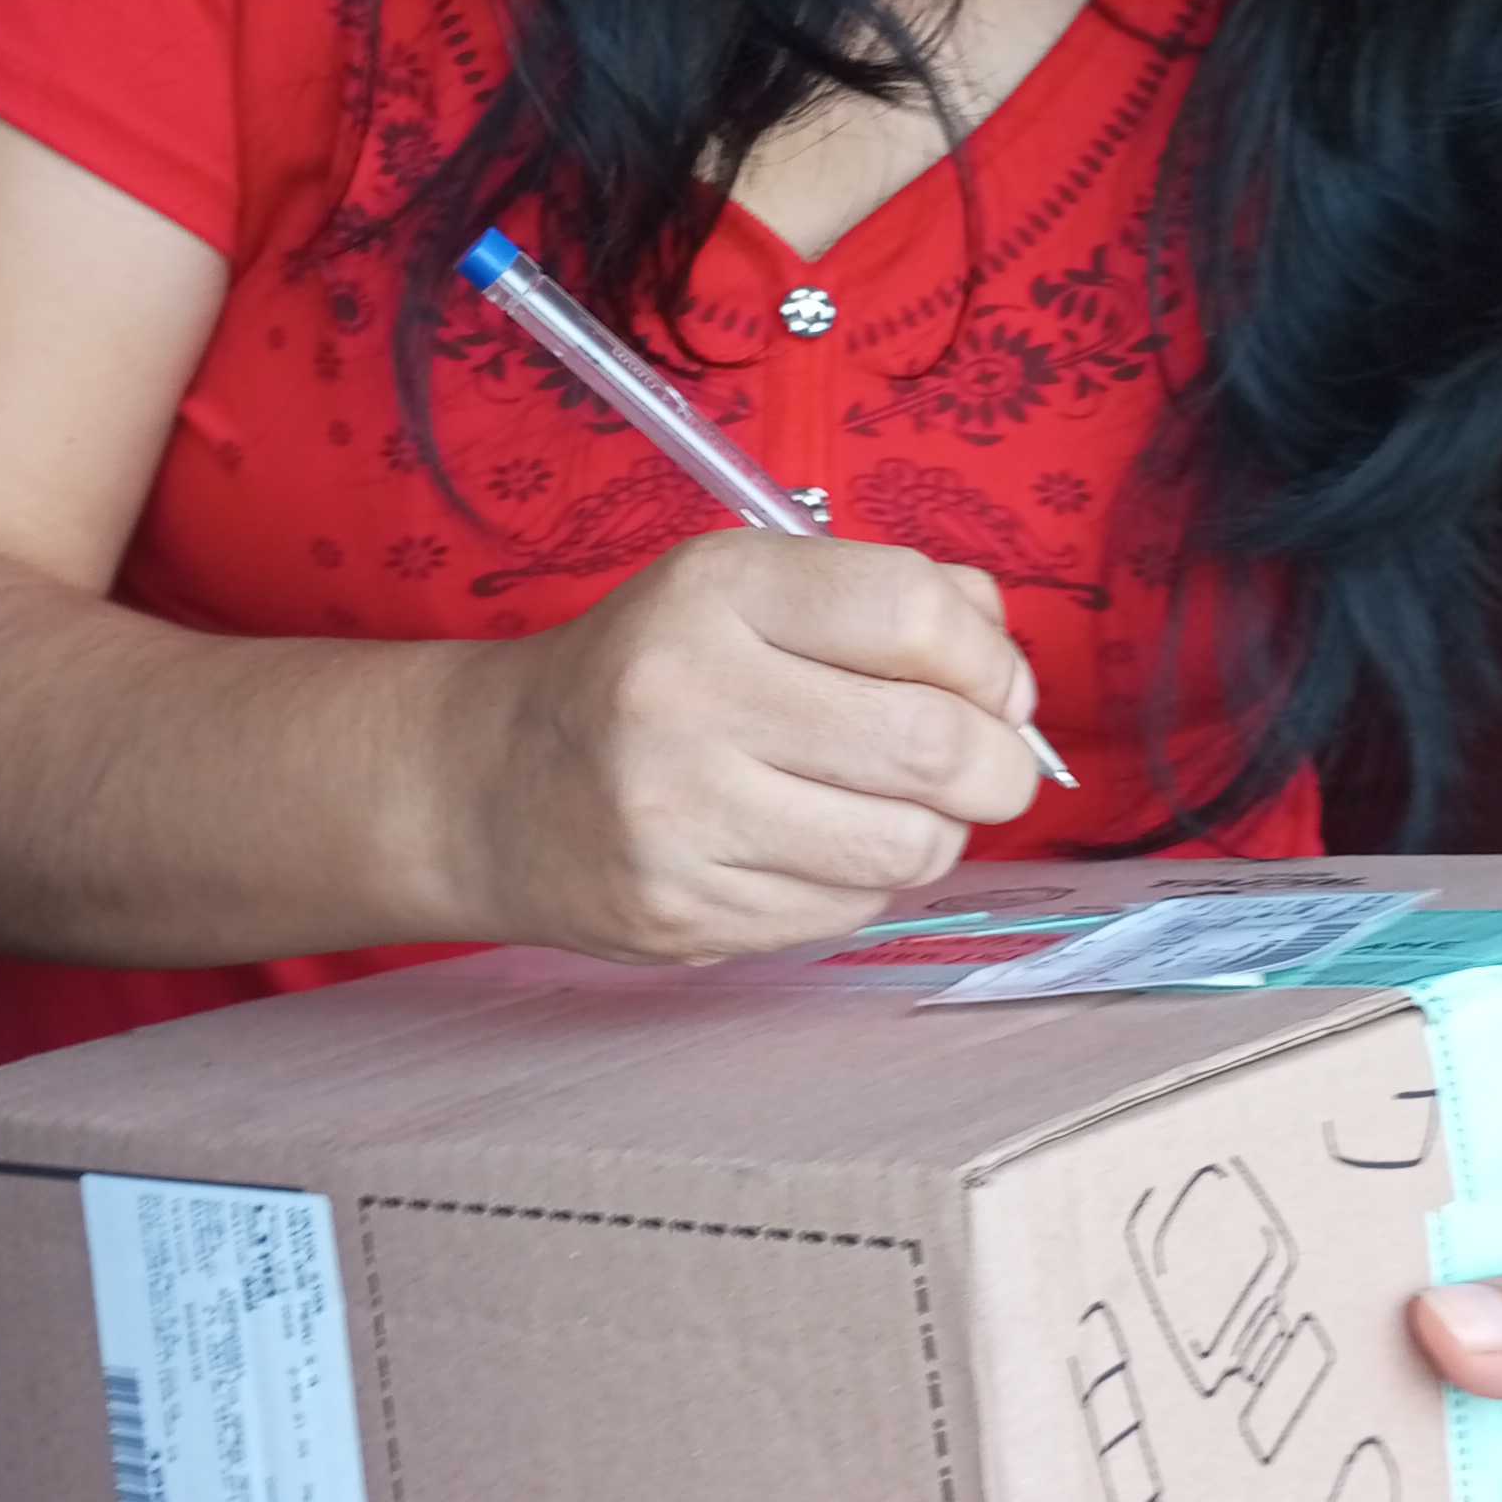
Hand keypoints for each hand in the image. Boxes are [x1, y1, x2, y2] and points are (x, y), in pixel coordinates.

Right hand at [438, 531, 1047, 963]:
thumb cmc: (654, 673)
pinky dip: (863, 883)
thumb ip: (893, 600)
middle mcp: (688, 695)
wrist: (491, 784)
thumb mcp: (748, 591)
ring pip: (906, 846)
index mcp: (716, 590)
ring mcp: (678, 816)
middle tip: (994, 770)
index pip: (913, 612)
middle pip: (931, 744)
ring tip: (897, 810)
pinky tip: (818, 850)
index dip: (990, 659)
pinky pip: (846, 909)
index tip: (998, 688)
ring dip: (935, 833)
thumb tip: (1011, 672)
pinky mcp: (681, 912)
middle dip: (999, 767)